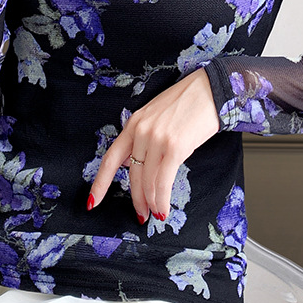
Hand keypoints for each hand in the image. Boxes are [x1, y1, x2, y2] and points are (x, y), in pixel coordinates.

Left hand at [87, 69, 220, 223]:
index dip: (100, 183)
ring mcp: (157, 139)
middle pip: (132, 175)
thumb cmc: (187, 102)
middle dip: (136, 199)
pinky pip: (163, 181)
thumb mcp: (156, 115)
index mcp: (134, 123)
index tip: (93, 201)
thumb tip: (133, 163)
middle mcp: (142, 131)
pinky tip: (164, 208)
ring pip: (147, 181)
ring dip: (151, 202)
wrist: (210, 89)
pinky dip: (162, 199)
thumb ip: (142, 137)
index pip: (111, 158)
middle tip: (140, 214)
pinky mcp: (175, 147)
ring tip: (155, 213)